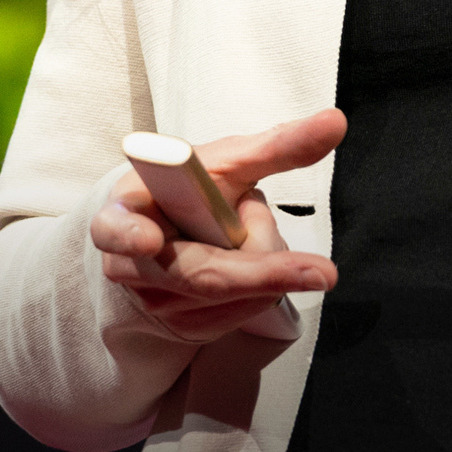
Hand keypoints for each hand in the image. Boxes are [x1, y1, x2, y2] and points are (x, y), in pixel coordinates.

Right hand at [91, 108, 345, 342]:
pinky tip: (250, 264)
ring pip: (233, 295)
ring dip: (265, 266)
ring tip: (248, 231)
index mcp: (126, 210)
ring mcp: (155, 305)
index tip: (148, 237)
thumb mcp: (227, 162)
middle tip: (320, 271)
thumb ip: (276, 146)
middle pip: (201, 275)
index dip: (129, 234)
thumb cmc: (191, 190)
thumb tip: (336, 121)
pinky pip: (242, 314)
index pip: (115, 227)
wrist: (169, 234)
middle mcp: (130, 266)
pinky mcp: (183, 330)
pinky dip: (262, 288)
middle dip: (262, 273)